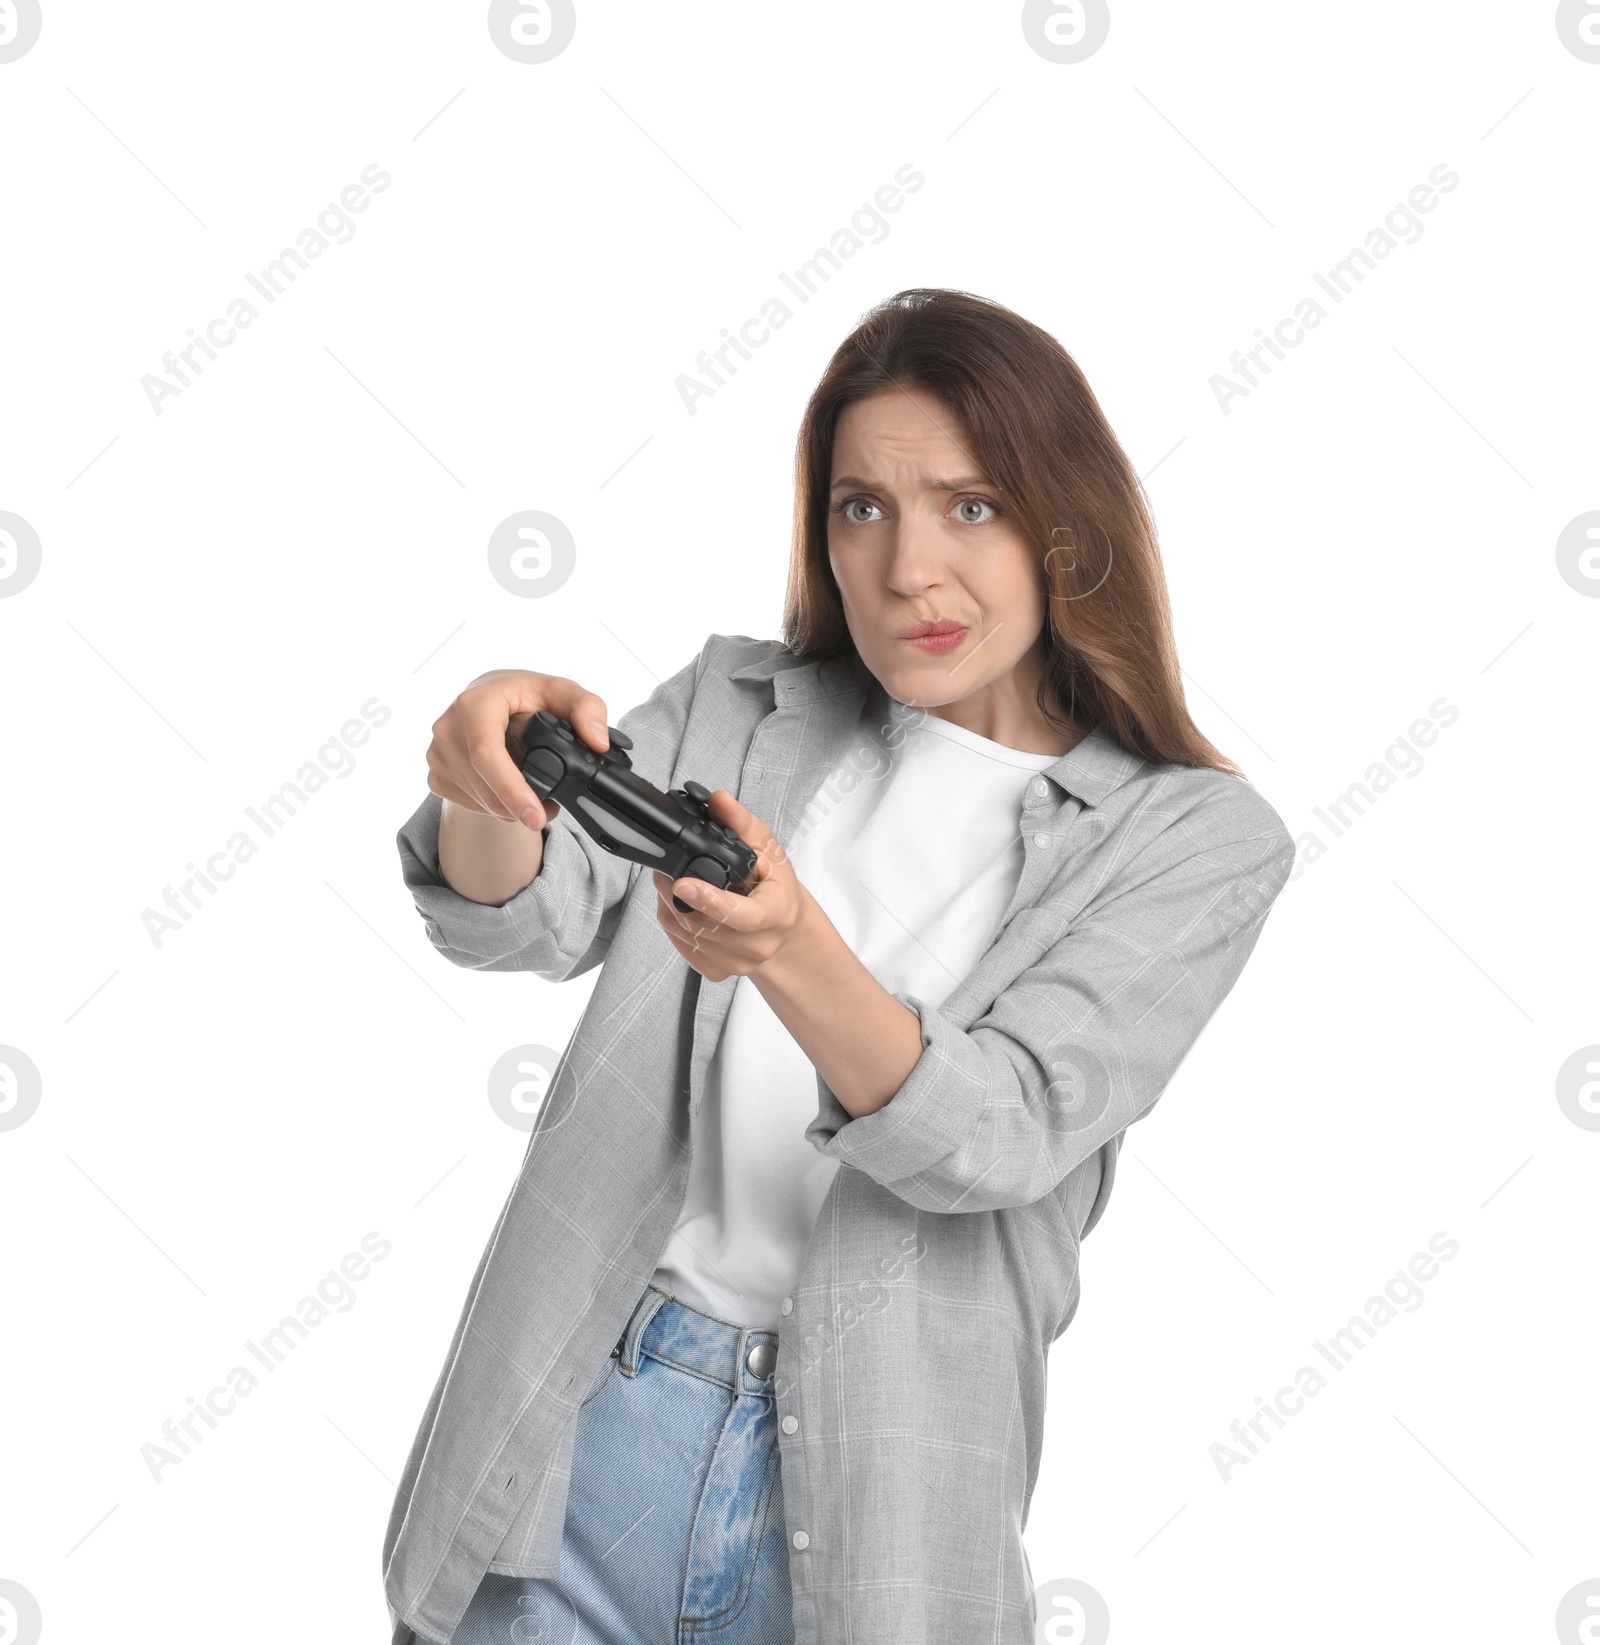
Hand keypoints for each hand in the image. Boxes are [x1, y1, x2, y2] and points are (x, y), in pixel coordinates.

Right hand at [427, 668, 608, 830]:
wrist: (487, 703)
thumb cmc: (524, 697)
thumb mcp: (562, 692)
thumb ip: (588, 708)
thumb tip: (598, 741)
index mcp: (476, 703)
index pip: (487, 754)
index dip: (512, 788)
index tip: (535, 815)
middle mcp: (448, 728)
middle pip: (487, 787)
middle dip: (523, 804)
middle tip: (549, 804)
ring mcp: (437, 754)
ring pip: (482, 802)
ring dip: (512, 808)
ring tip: (531, 788)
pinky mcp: (436, 776)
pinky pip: (472, 806)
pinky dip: (497, 806)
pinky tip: (508, 785)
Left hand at [653, 790, 809, 982]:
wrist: (784, 930)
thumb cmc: (777, 890)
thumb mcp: (769, 850)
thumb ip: (742, 823)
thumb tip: (719, 800)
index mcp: (776, 915)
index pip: (741, 915)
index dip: (710, 900)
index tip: (682, 883)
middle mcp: (757, 945)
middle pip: (702, 922)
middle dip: (674, 891)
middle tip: (667, 870)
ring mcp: (736, 962)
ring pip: (685, 932)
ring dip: (670, 904)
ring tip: (677, 884)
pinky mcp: (716, 971)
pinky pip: (680, 945)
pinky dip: (673, 923)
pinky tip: (683, 906)